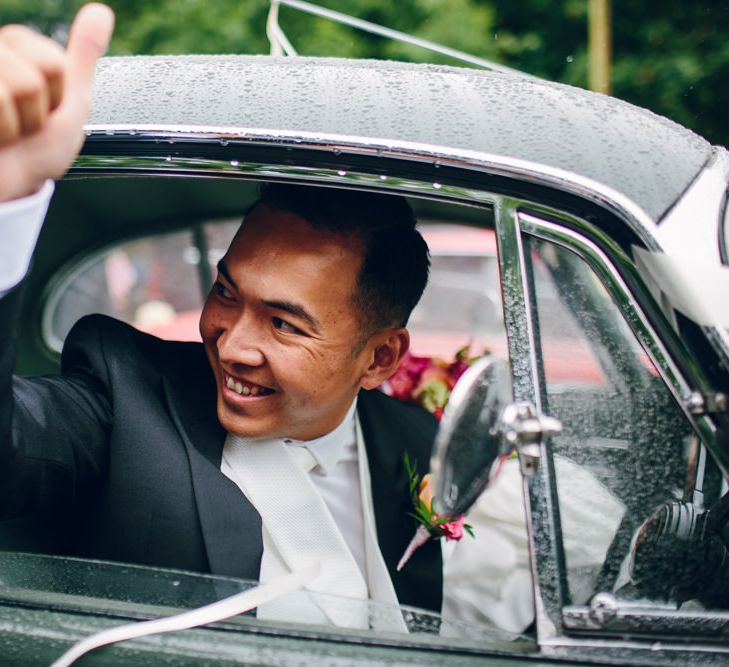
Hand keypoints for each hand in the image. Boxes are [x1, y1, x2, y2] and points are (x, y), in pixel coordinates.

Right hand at [0, 3, 113, 201]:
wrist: (5, 187)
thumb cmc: (34, 150)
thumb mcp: (68, 101)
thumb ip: (81, 55)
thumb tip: (101, 9)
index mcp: (11, 48)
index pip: (52, 62)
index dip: (57, 96)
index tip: (42, 111)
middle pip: (34, 75)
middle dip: (35, 112)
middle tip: (21, 126)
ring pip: (15, 87)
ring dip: (14, 125)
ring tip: (2, 133)